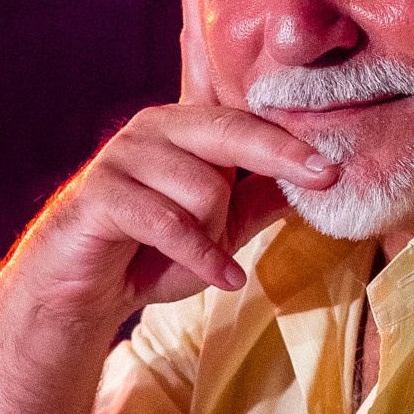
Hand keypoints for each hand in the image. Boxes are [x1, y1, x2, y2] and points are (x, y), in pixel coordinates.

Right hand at [5, 102, 340, 330]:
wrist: (78, 290)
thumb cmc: (147, 253)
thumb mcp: (217, 230)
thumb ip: (256, 202)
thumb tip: (313, 184)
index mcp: (182, 128)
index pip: (245, 123)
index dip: (290, 140)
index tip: (334, 166)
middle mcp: (153, 129)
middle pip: (230, 133)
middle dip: (279, 155)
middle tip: (324, 178)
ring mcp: (123, 157)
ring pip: (202, 186)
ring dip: (215, 235)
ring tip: (207, 260)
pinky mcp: (100, 194)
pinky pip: (167, 221)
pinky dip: (200, 256)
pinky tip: (222, 278)